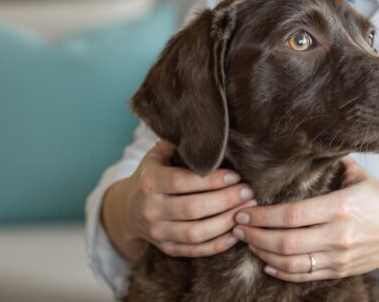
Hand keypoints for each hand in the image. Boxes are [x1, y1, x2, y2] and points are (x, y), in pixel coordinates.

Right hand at [102, 140, 256, 259]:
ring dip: (226, 223)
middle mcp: (151, 209)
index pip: (183, 182)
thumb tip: (209, 128)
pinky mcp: (167, 248)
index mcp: (149, 182)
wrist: (128, 209)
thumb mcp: (157, 156)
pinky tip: (236, 232)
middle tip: (249, 193)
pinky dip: (219, 244)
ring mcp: (158, 232)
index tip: (236, 176)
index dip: (212, 181)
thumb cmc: (152, 175)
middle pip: (193, 209)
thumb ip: (178, 143)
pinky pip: (196, 251)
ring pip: (196, 233)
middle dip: (226, 201)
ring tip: (247, 210)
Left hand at [230, 156, 378, 281]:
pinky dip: (281, 271)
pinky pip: (303, 275)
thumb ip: (331, 161)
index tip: (244, 209)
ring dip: (263, 254)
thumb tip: (303, 140)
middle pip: (286, 242)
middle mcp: (338, 235)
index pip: (291, 215)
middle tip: (237, 225)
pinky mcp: (339, 271)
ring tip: (248, 241)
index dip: (263, 215)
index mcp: (340, 207)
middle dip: (255, 235)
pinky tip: (267, 262)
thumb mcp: (357, 176)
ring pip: (291, 263)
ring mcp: (338, 256)